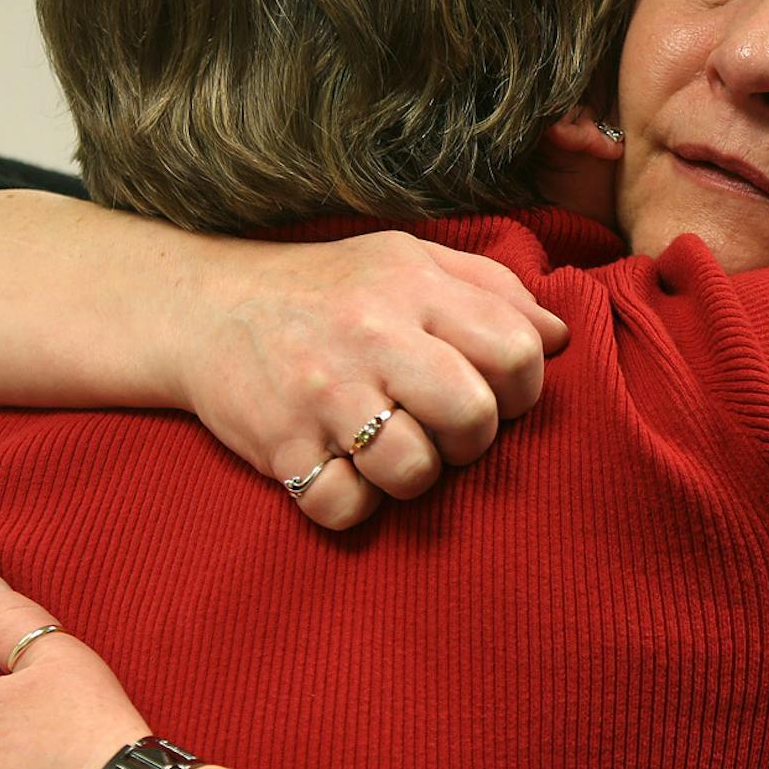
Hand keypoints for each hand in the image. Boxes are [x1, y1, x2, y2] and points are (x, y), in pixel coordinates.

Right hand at [182, 230, 569, 529]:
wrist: (206, 307)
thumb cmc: (327, 289)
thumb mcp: (408, 261)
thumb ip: (491, 289)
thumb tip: (561, 335)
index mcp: (413, 287)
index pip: (516, 350)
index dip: (522, 388)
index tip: (494, 394)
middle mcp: (370, 336)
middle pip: (472, 416)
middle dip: (473, 441)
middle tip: (446, 433)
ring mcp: (323, 394)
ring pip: (412, 472)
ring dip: (412, 476)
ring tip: (388, 449)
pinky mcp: (281, 445)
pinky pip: (344, 507)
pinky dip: (351, 504)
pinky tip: (342, 470)